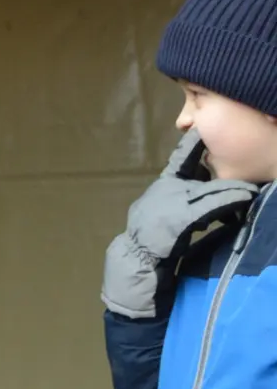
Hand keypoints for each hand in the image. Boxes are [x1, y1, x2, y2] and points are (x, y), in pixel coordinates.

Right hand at [101, 130, 256, 317]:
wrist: (136, 260)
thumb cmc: (149, 239)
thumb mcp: (163, 212)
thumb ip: (180, 200)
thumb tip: (204, 194)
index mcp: (162, 185)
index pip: (180, 159)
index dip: (192, 145)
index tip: (202, 129)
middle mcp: (167, 189)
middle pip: (203, 177)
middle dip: (226, 175)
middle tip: (247, 172)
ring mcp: (173, 203)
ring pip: (211, 191)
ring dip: (234, 191)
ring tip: (252, 191)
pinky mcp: (181, 219)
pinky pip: (210, 207)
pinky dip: (228, 202)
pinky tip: (242, 200)